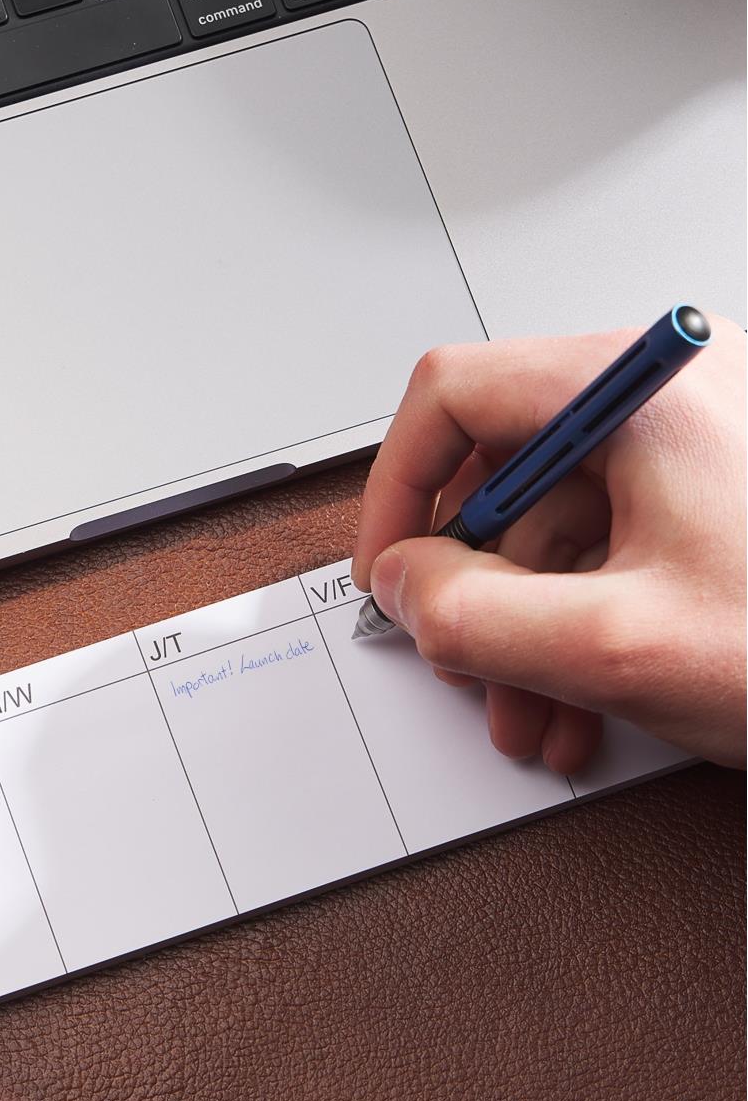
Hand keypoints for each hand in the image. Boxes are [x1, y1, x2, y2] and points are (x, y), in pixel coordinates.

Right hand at [352, 319, 746, 772]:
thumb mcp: (622, 648)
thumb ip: (476, 616)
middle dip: (472, 589)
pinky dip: (576, 625)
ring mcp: (691, 445)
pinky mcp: (710, 495)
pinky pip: (604, 547)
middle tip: (466, 658)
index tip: (390, 569)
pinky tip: (583, 699)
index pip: (453, 394)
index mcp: (643, 389)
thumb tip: (405, 586)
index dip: (397, 490)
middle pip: (500, 472)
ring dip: (524, 629)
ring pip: (549, 527)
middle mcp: (664, 397)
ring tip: (536, 711)